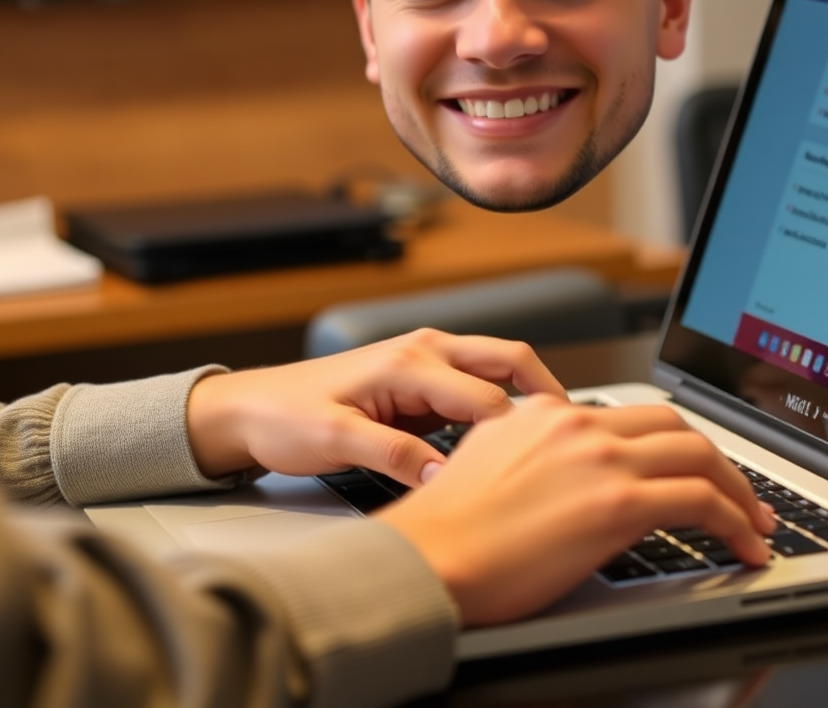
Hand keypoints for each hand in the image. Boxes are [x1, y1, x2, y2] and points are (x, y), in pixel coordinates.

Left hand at [186, 328, 566, 484]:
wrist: (252, 408)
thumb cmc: (286, 416)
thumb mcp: (336, 439)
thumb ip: (394, 455)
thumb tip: (446, 475)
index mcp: (410, 361)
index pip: (487, 398)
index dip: (517, 436)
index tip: (542, 468)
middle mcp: (424, 351)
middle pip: (508, 360)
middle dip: (546, 393)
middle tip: (575, 436)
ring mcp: (424, 363)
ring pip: (497, 369)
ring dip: (526, 399)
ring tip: (550, 443)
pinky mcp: (419, 381)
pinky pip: (474, 387)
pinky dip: (500, 408)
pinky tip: (507, 444)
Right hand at [378, 394, 775, 626]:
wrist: (430, 556)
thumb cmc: (449, 527)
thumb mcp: (492, 463)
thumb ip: (537, 454)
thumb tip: (570, 477)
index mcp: (546, 412)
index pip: (629, 416)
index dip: (670, 443)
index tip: (687, 468)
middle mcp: (577, 423)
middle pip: (673, 424)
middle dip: (716, 459)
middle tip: (737, 492)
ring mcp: (599, 458)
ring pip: (698, 454)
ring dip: (737, 489)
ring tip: (754, 521)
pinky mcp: (616, 501)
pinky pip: (701, 500)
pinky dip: (735, 521)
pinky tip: (744, 545)